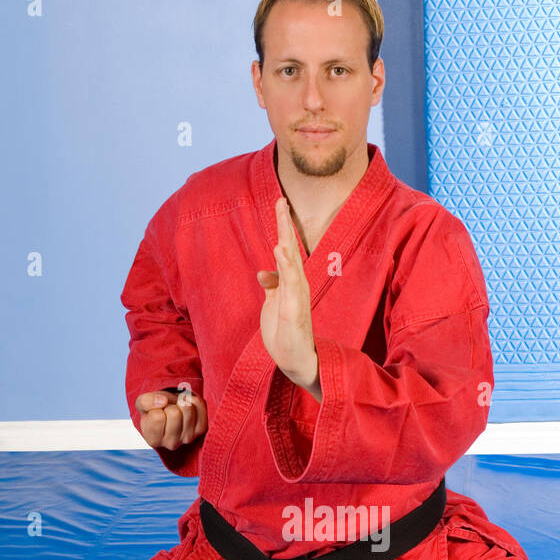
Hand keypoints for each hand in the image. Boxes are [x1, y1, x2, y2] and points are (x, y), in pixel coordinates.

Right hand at [135, 388, 207, 450]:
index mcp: (154, 440)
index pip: (157, 417)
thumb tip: (163, 400)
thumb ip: (146, 402)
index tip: (156, 411)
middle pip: (174, 413)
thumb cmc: (154, 409)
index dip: (156, 407)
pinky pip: (198, 405)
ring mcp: (188, 438)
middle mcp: (171, 443)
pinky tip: (186, 406)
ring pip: (187, 408)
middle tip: (167, 408)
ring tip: (176, 407)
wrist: (168, 411)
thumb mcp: (142, 404)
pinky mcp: (200, 429)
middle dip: (169, 405)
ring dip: (181, 401)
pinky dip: (192, 399)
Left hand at [257, 196, 320, 397]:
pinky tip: (281, 251)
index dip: (282, 227)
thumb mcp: (272, 304)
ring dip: (286, 240)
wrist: (296, 358)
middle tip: (281, 201)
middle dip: (284, 225)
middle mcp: (296, 285)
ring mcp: (296, 296)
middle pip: (290, 249)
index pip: (286, 250)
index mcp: (290, 282)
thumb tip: (263, 272)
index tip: (280, 203)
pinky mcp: (294, 309)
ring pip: (291, 262)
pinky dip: (286, 267)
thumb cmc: (285, 331)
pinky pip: (290, 284)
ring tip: (281, 219)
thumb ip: (271, 285)